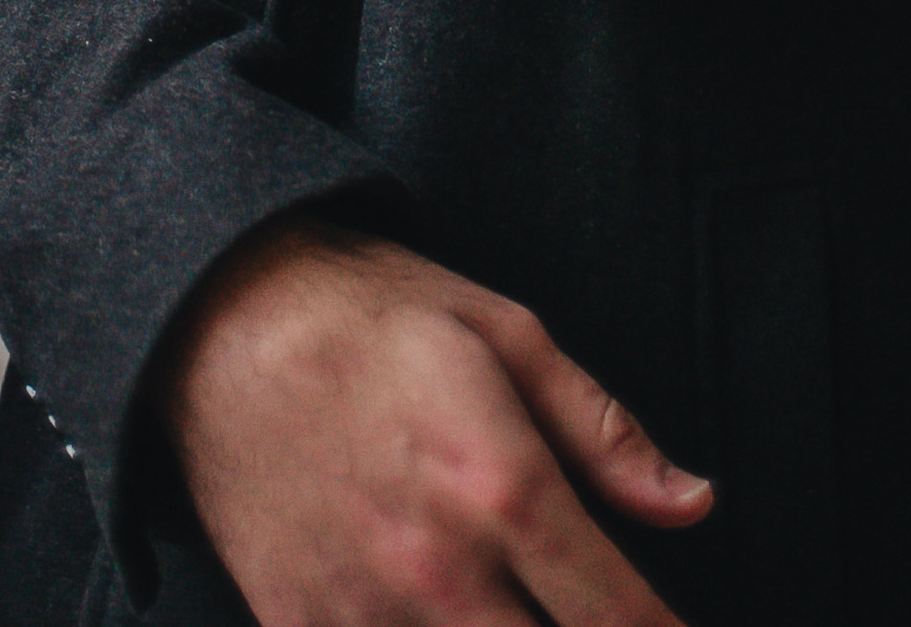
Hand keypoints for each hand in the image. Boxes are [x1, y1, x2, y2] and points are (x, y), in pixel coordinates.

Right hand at [154, 222, 708, 626]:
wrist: (215, 319)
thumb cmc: (369, 313)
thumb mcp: (503, 333)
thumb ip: (603, 431)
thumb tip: (695, 503)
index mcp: (502, 485)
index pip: (620, 617)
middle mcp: (438, 568)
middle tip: (593, 623)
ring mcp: (363, 615)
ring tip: (513, 617)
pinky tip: (440, 622)